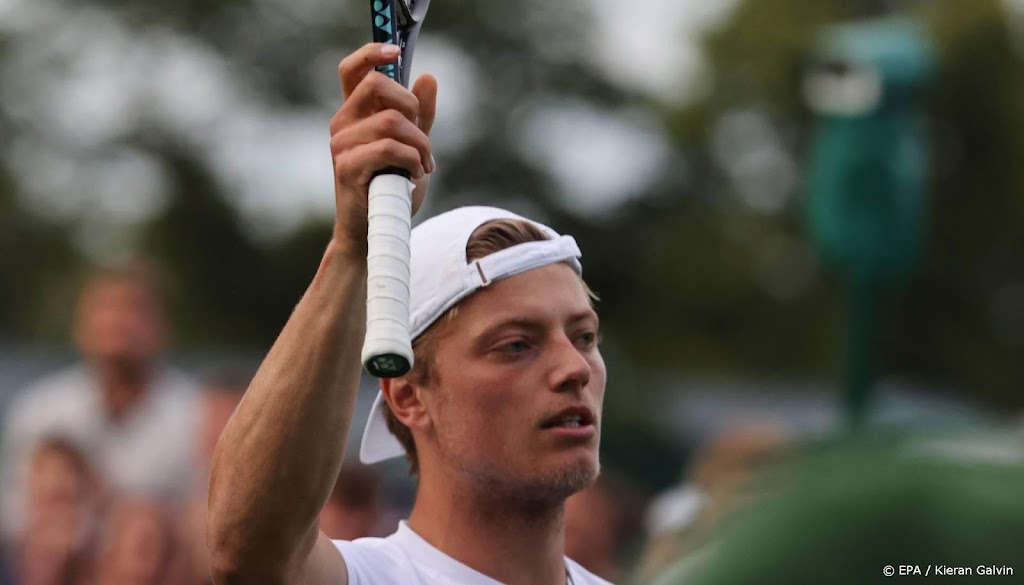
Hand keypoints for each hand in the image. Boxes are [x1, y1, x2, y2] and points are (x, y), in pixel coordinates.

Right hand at [329, 43, 437, 256]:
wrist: (375, 231)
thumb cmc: (391, 189)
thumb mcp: (412, 146)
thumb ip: (420, 115)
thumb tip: (427, 77)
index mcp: (355, 114)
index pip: (353, 70)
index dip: (371, 53)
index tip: (395, 50)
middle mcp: (342, 123)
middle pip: (378, 85)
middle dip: (412, 107)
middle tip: (423, 137)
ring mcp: (341, 144)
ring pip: (392, 121)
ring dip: (420, 144)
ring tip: (425, 165)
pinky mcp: (346, 166)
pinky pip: (390, 148)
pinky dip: (412, 160)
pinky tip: (414, 175)